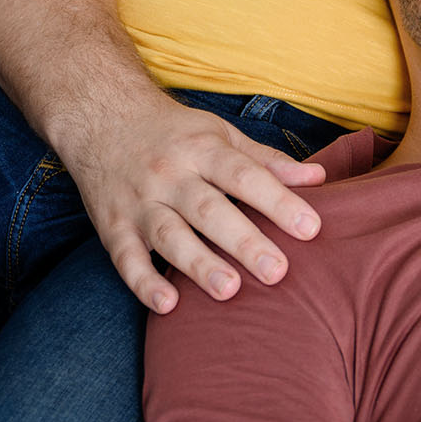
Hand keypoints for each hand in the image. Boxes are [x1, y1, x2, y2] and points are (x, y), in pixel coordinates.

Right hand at [64, 92, 326, 312]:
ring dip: (198, 264)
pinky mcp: (112, 226)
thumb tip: (317, 178)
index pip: (245, 176)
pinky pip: (125, 258)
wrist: (102, 117)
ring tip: (230, 291)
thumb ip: (267, 161)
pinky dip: (144, 282)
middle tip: (278, 271)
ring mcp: (139, 201)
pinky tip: (168, 304)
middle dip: (244, 241)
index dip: (279, 201)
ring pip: (170, 234)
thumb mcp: (221, 134)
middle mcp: (170, 174)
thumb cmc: (175, 132)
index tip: (311, 228)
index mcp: (202, 148)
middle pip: (210, 209)